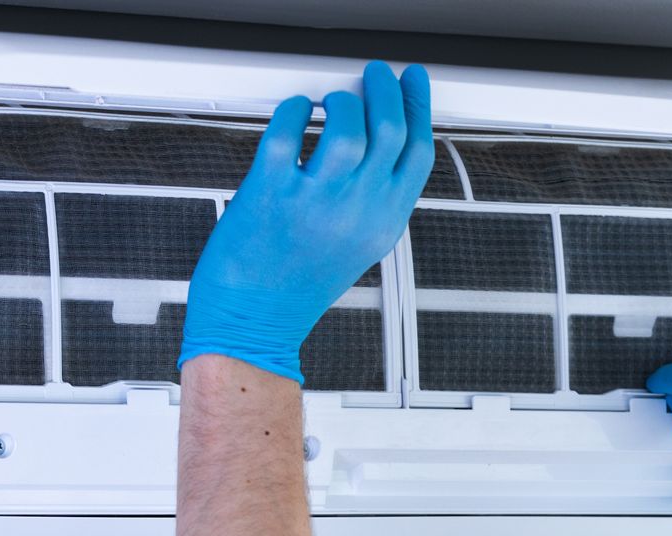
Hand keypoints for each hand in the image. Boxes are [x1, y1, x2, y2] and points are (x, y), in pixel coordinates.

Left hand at [179, 62, 434, 383]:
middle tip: (372, 76)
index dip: (418, 108)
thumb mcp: (357, 248)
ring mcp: (315, 201)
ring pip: (347, 125)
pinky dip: (293, 109)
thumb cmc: (294, 290)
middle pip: (389, 130)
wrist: (252, 323)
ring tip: (332, 99)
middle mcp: (355, 211)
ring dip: (341, 100)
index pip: (419, 153)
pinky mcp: (271, 191)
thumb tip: (375, 146)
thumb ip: (373, 201)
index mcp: (382, 224)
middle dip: (384, 90)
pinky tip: (294, 111)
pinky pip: (287, 129)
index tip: (411, 83)